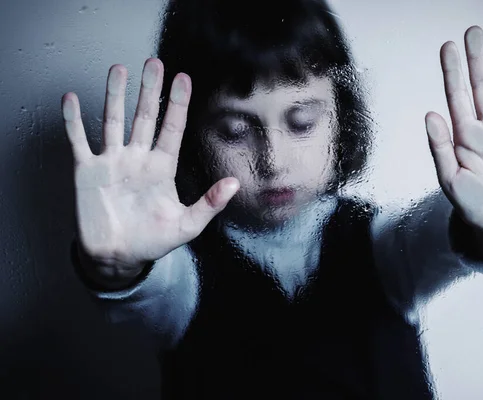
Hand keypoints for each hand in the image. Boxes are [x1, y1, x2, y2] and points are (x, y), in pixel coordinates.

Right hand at [62, 58, 238, 283]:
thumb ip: (210, 204)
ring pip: (113, 121)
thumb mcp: (187, 226)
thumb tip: (234, 184)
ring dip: (115, 96)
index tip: (184, 79)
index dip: (178, 104)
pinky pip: (78, 140)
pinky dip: (73, 121)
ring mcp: (112, 162)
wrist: (117, 258)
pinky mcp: (87, 171)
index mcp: (162, 168)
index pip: (172, 129)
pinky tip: (71, 99)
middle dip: (150, 90)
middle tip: (154, 63)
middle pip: (145, 117)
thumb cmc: (152, 242)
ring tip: (118, 70)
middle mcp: (138, 159)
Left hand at [425, 26, 482, 252]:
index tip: (448, 47)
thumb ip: (439, 146)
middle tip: (473, 32)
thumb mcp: (449, 177)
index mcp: (464, 136)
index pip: (457, 95)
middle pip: (481, 86)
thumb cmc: (473, 205)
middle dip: (476, 59)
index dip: (452, 71)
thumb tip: (430, 113)